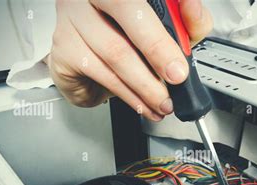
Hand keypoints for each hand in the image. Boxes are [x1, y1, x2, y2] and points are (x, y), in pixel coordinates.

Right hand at [48, 0, 212, 120]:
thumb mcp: (163, 25)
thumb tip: (194, 11)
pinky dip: (126, 95)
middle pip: (127, 17)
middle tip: (176, 78)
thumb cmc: (126, 35)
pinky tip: (141, 103)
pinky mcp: (63, 49)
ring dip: (144, 86)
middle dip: (157, 54)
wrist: (85, 58)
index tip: (181, 57)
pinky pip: (100, 75)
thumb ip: (184, 20)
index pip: (140, 0)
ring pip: (115, 54)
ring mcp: (72, 19)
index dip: (164, 26)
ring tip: (162, 101)